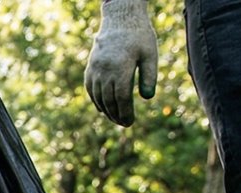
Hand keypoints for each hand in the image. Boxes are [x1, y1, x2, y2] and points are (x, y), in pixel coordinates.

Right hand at [85, 0, 157, 126]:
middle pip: (109, 100)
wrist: (120, 19)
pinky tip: (103, 108)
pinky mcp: (90, 67)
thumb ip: (149, 76)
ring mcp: (95, 69)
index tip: (130, 122)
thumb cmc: (139, 36)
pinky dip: (96, 100)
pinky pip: (90, 89)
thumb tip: (148, 98)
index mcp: (121, 67)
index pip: (122, 97)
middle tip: (124, 124)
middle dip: (116, 115)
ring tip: (115, 118)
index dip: (126, 112)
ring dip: (106, 110)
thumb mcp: (149, 54)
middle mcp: (105, 70)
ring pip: (98, 96)